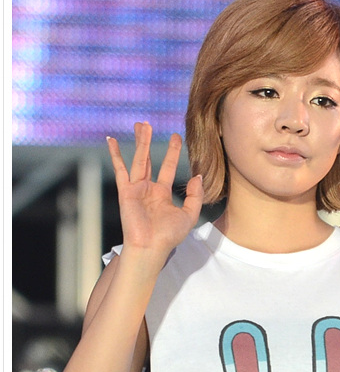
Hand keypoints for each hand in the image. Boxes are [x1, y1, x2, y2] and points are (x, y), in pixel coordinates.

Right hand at [107, 122, 203, 256]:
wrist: (151, 247)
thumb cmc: (169, 236)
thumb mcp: (189, 214)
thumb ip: (195, 195)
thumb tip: (197, 176)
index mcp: (161, 193)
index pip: (167, 166)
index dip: (172, 151)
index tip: (176, 136)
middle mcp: (147, 188)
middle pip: (148, 159)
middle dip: (147, 141)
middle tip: (147, 124)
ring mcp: (136, 189)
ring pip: (138, 159)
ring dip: (139, 142)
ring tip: (140, 124)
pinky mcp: (126, 191)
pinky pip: (121, 169)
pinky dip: (116, 155)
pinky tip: (111, 141)